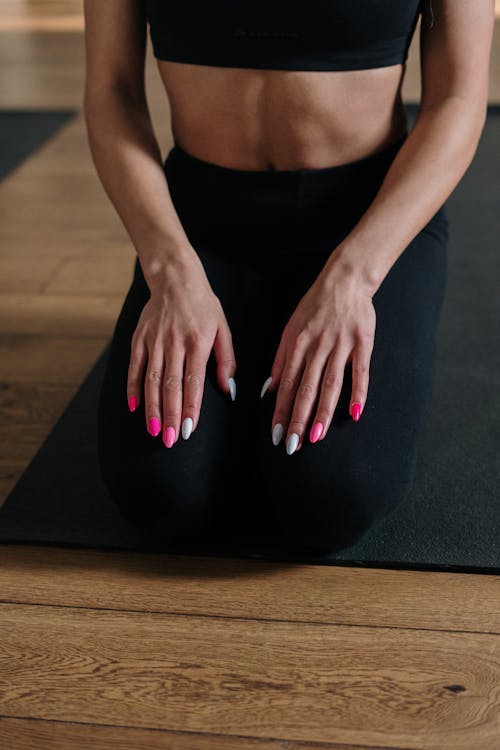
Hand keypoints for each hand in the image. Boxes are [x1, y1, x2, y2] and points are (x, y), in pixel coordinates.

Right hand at [126, 263, 236, 446]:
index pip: (194, 382)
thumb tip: (228, 390)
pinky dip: (132, 388)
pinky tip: (134, 407)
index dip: (191, 407)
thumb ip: (226, 361)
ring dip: (152, 407)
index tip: (189, 428)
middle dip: (170, 414)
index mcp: (198, 343)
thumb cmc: (203, 306)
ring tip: (154, 430)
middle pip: (171, 385)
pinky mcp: (139, 338)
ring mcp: (154, 341)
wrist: (175, 279)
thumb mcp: (223, 329)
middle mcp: (174, 343)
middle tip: (170, 439)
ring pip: (151, 380)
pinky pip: (134, 366)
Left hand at [264, 266, 375, 453]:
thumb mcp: (290, 329)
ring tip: (317, 436)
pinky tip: (354, 414)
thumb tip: (268, 390)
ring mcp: (341, 346)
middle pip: (306, 389)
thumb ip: (280, 360)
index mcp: (297, 345)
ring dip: (322, 412)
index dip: (281, 411)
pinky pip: (361, 372)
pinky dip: (359, 393)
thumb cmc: (314, 306)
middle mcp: (317, 347)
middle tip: (293, 444)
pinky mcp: (363, 343)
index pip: (287, 385)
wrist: (345, 279)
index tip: (276, 434)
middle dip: (298, 419)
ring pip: (331, 385)